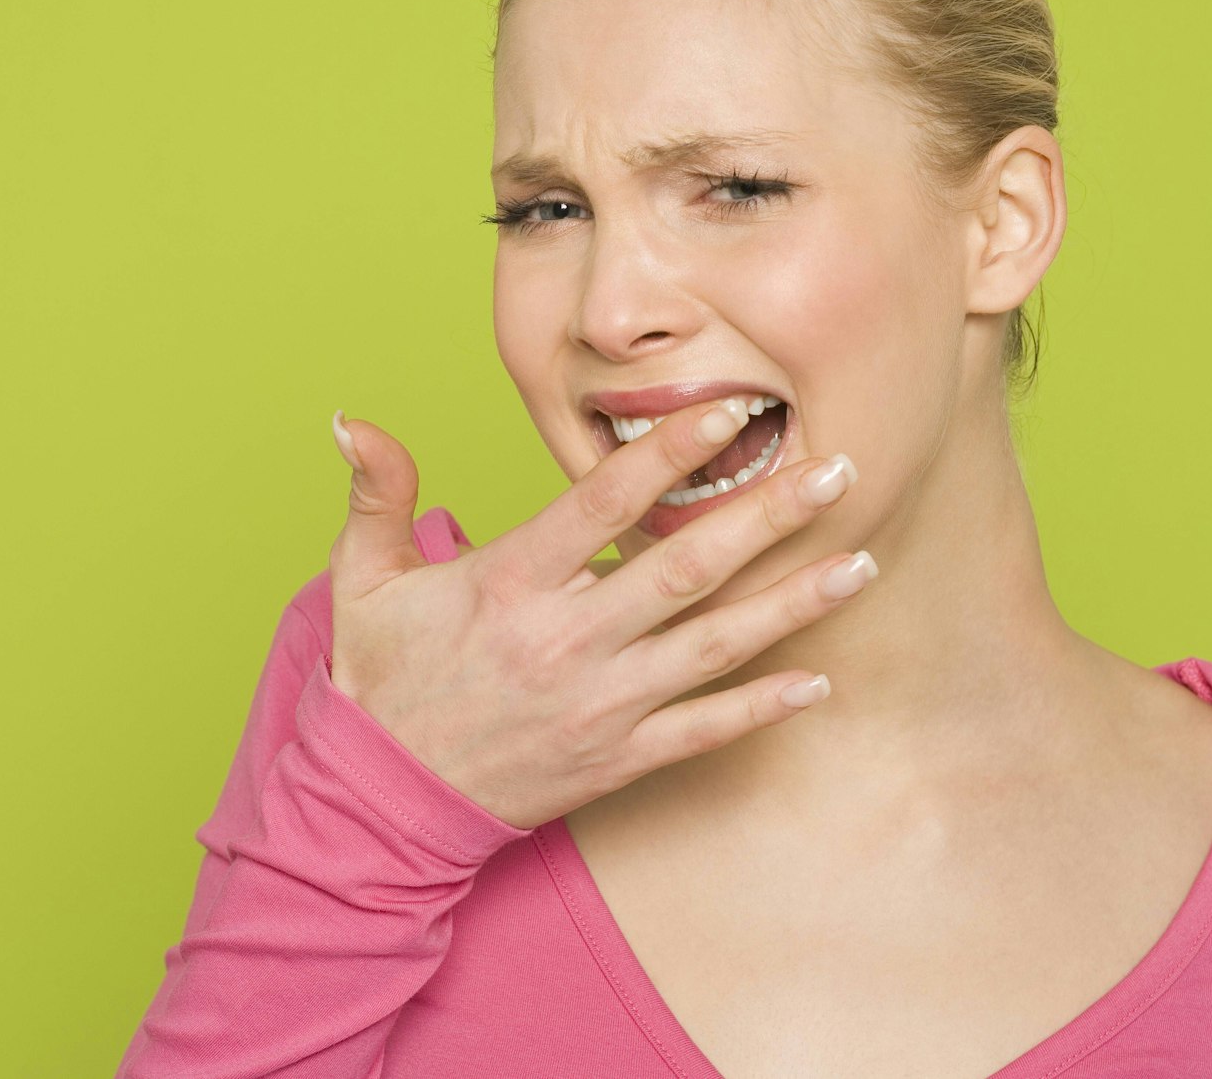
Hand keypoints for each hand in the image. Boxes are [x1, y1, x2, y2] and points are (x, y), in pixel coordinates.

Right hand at [325, 400, 873, 830]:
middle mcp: (564, 640)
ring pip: (711, 646)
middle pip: (683, 567)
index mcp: (509, 581)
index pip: (605, 502)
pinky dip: (760, 707)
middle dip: (767, 516)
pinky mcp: (614, 757)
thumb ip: (376, 492)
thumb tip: (351, 418)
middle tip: (839, 471)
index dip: (672, 452)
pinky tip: (818, 681)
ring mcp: (597, 703)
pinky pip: (701, 730)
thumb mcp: (363, 578)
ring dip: (791, 604)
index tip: (733, 411)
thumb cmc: (382, 677)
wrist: (382, 800)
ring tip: (859, 562)